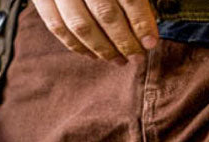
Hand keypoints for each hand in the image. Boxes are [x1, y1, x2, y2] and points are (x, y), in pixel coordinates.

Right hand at [32, 0, 158, 61]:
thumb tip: (147, 23)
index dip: (141, 22)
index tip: (150, 43)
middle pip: (105, 13)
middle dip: (124, 41)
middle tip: (137, 57)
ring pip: (81, 25)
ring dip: (103, 49)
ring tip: (119, 61)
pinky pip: (57, 27)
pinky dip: (77, 46)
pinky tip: (93, 56)